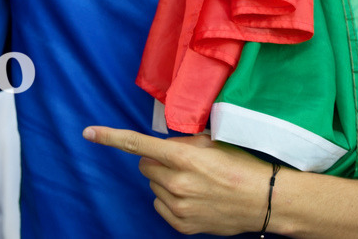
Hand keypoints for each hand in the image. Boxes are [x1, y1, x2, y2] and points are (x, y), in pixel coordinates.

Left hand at [83, 125, 273, 235]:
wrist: (268, 200)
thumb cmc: (241, 165)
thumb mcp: (211, 142)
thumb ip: (180, 142)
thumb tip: (160, 145)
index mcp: (183, 157)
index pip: (137, 144)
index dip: (110, 137)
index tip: (89, 133)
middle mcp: (177, 182)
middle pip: (144, 166)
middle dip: (157, 162)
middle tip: (183, 164)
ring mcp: (179, 206)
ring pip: (153, 186)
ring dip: (165, 181)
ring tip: (195, 182)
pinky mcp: (183, 224)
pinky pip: (159, 206)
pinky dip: (169, 200)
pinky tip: (192, 197)